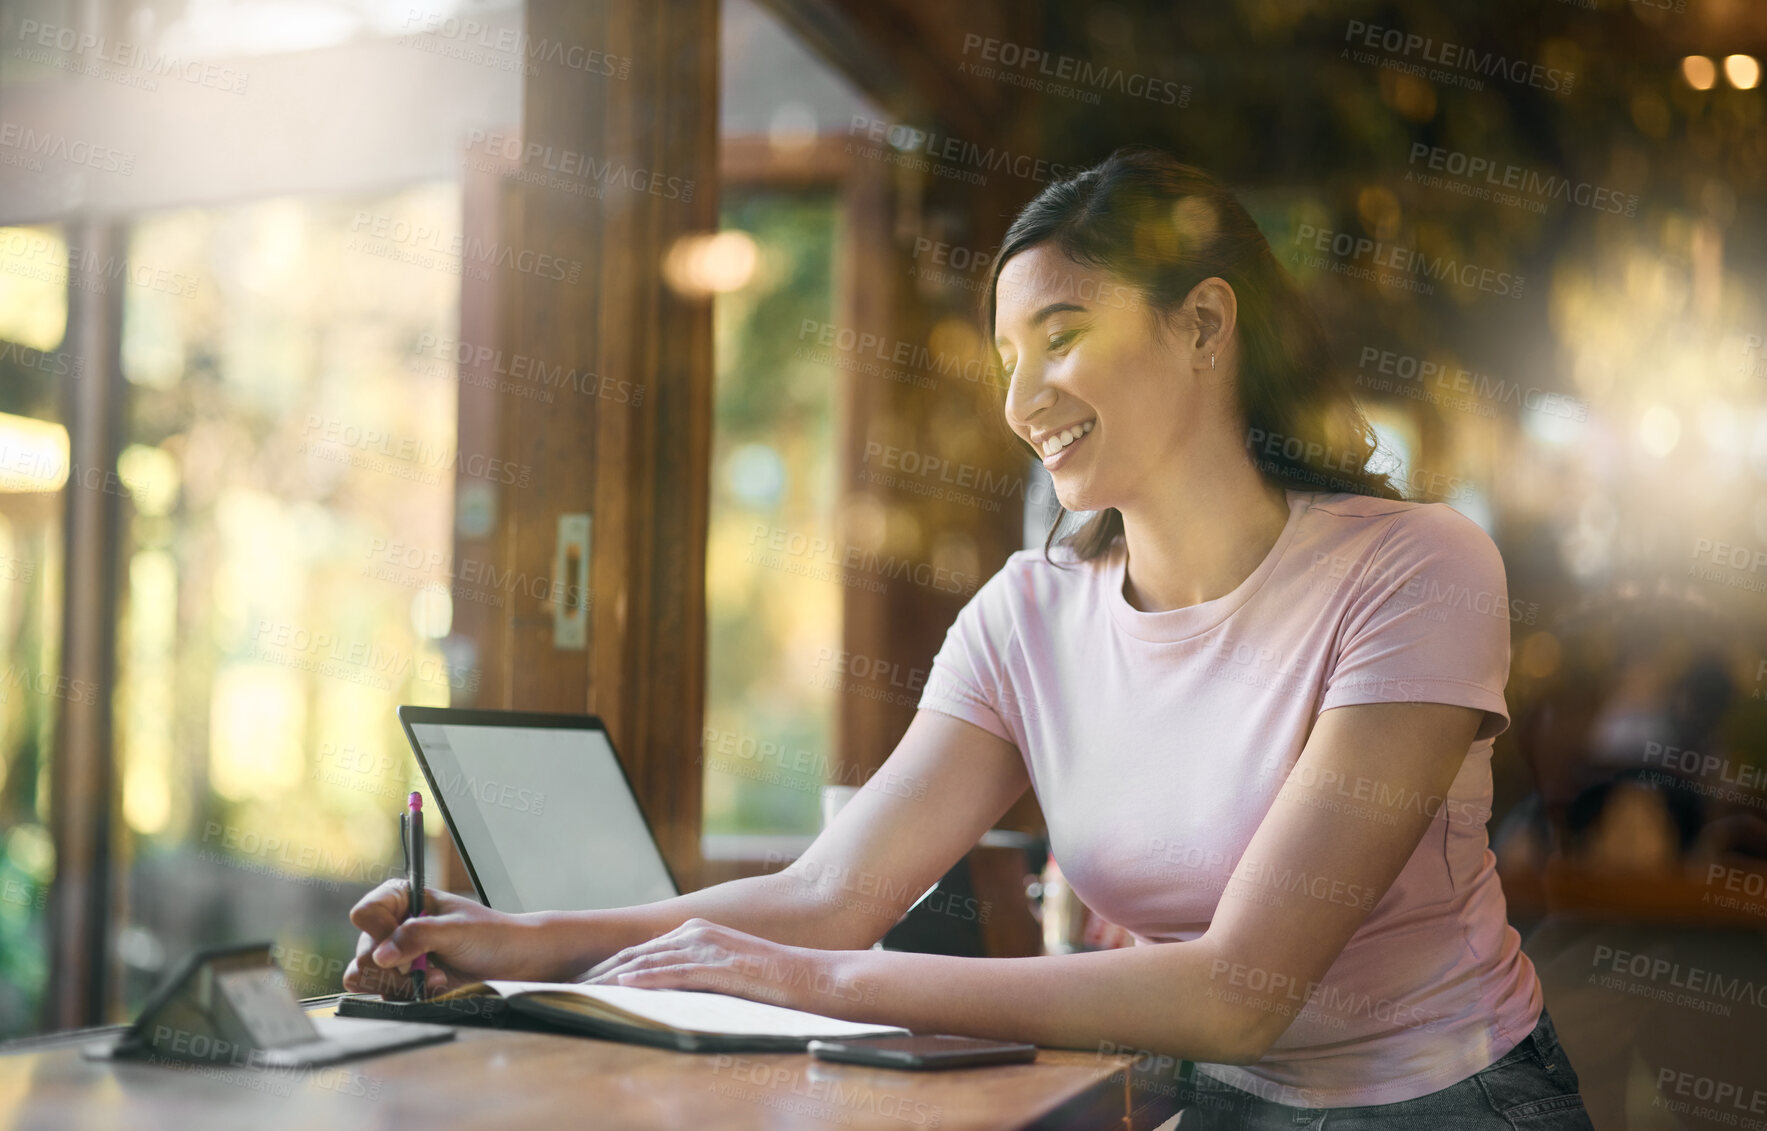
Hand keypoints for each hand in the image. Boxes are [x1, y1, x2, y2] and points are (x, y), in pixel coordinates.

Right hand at [341, 879, 558, 997]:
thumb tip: (381, 955)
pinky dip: (411, 996)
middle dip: (395, 967)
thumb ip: (417, 936)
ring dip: (403, 984)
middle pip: (363, 952)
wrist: (515, 963)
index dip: (379, 931)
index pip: (365, 914)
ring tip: (437, 977)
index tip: (403, 941)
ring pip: (369, 979)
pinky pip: (387, 996)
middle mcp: (393, 928)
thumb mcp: (456, 929)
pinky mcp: (404, 984)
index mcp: (403, 900)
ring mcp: (397, 958)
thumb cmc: (492, 936)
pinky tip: (438, 987)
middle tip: (423, 966)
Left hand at [579, 918, 876, 1015]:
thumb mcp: (725, 973)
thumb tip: (663, 992)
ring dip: (614, 977)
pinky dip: (647, 979)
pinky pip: (676, 972)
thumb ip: (694, 974)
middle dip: (601, 973)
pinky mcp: (721, 965)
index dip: (607, 969)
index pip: (640, 953)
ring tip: (583, 989)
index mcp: (696, 932)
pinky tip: (624, 986)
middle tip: (568, 989)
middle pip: (637, 955)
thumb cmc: (772, 981)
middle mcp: (697, 932)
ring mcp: (709, 946)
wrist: (813, 977)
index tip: (579, 985)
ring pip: (650, 962)